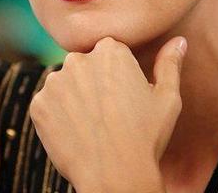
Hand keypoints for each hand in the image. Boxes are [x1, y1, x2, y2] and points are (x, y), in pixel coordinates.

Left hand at [29, 35, 186, 191]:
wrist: (115, 176)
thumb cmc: (146, 137)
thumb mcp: (167, 98)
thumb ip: (170, 64)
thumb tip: (179, 41)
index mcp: (111, 50)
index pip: (109, 54)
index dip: (118, 77)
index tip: (124, 98)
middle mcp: (79, 59)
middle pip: (85, 66)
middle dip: (94, 83)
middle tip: (110, 113)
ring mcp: (55, 82)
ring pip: (65, 85)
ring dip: (74, 99)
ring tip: (93, 125)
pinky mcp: (38, 105)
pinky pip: (48, 105)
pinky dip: (58, 117)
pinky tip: (76, 132)